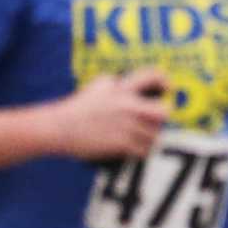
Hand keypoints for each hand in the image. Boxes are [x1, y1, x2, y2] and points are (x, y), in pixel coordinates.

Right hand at [53, 66, 171, 159]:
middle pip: (163, 111)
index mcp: (122, 88)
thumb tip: (133, 85)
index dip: (165, 81)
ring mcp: (126, 126)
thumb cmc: (79, 107)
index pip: (153, 76)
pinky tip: (132, 148)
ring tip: (138, 136)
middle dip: (162, 116)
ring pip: (155, 134)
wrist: (60, 127)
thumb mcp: (98, 85)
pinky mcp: (122, 144)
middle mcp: (128, 105)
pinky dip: (141, 151)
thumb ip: (118, 83)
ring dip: (149, 136)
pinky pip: (144, 150)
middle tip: (153, 119)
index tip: (167, 89)